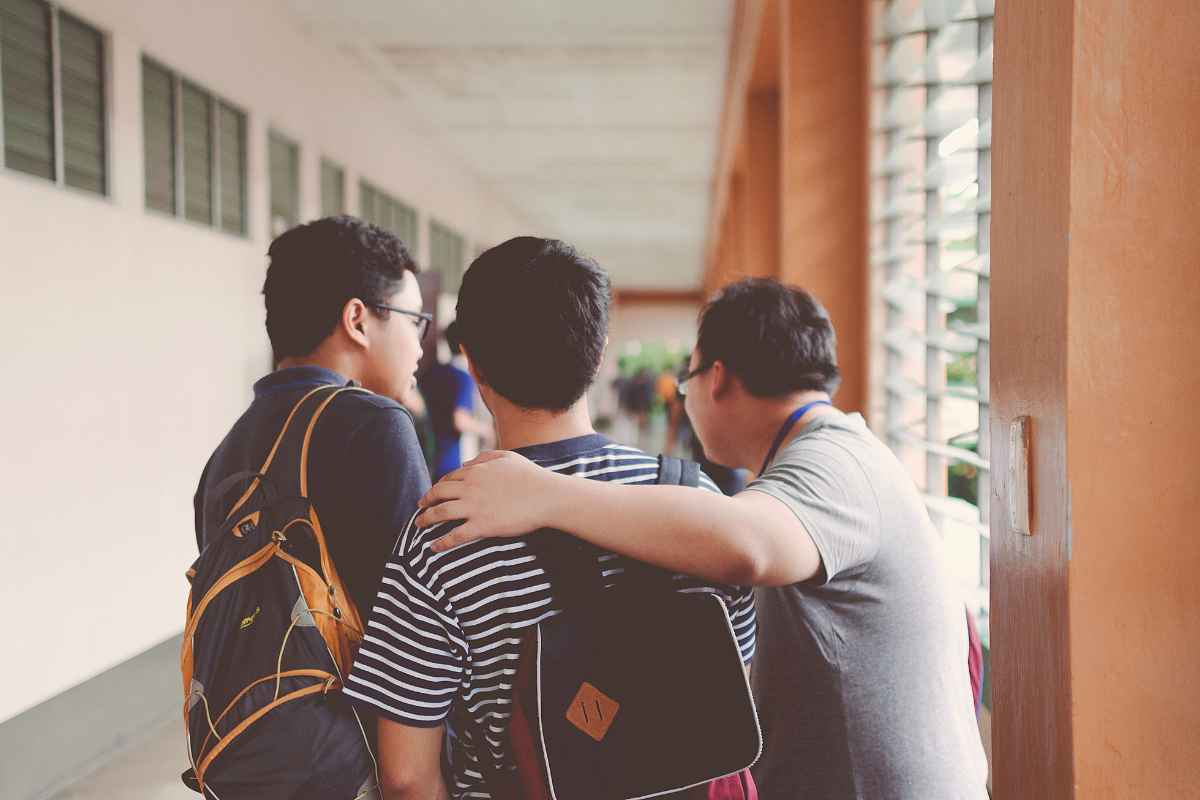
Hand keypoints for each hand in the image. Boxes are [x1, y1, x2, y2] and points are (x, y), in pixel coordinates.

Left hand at [417, 451, 562, 550]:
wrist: (547, 496)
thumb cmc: (531, 476)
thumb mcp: (508, 457)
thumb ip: (485, 457)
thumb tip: (467, 462)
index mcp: (476, 471)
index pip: (449, 478)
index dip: (438, 486)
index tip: (434, 493)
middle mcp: (470, 487)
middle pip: (438, 493)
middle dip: (425, 500)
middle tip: (419, 507)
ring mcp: (475, 507)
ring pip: (440, 513)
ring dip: (425, 520)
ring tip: (418, 525)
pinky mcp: (482, 526)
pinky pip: (455, 536)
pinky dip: (441, 543)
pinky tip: (433, 547)